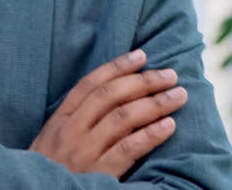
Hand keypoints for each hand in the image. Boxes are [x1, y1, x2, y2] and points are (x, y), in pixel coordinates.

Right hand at [29, 49, 186, 178]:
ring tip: (178, 96)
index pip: (90, 84)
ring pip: (123, 118)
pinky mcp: (100, 174)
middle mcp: (72, 131)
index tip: (141, 55)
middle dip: (144, 81)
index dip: (117, 67)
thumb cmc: (53, 168)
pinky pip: (129, 148)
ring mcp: (85, 152)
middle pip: (110, 96)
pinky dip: (151, 134)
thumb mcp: (55, 139)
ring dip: (155, 104)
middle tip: (170, 75)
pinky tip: (169, 125)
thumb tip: (120, 96)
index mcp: (60, 119)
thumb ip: (79, 118)